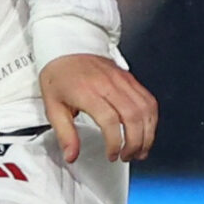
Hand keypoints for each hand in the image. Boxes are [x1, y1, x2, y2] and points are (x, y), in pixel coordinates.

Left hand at [40, 53, 157, 164]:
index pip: (110, 120)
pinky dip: (151, 119)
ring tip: (139, 149)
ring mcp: (122, 80)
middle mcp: (108, 85)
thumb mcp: (52, 107)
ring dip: (147, 133)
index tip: (112, 155)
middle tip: (127, 156)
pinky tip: (145, 131)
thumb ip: (65, 134)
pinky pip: (148, 100)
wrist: (67, 47)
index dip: (115, 142)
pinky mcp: (130, 79)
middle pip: (133, 117)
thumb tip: (72, 155)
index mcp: (87, 92)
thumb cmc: (59, 75)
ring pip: (145, 109)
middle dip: (135, 143)